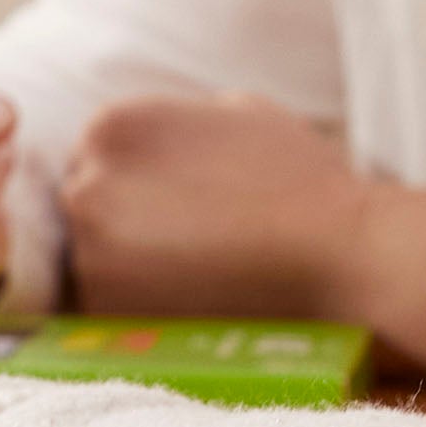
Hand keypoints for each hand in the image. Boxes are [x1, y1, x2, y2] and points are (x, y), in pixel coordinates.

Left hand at [64, 99, 425, 375]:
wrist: (341, 256)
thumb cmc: (302, 181)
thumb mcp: (238, 112)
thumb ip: (177, 120)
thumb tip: (157, 142)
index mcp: (112, 125)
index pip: (96, 154)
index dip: (137, 182)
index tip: (176, 204)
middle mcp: (86, 184)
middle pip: (84, 205)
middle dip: (124, 222)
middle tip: (183, 243)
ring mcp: (90, 254)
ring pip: (91, 260)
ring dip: (127, 269)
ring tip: (194, 275)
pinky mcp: (108, 314)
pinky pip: (109, 309)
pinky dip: (140, 309)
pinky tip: (193, 303)